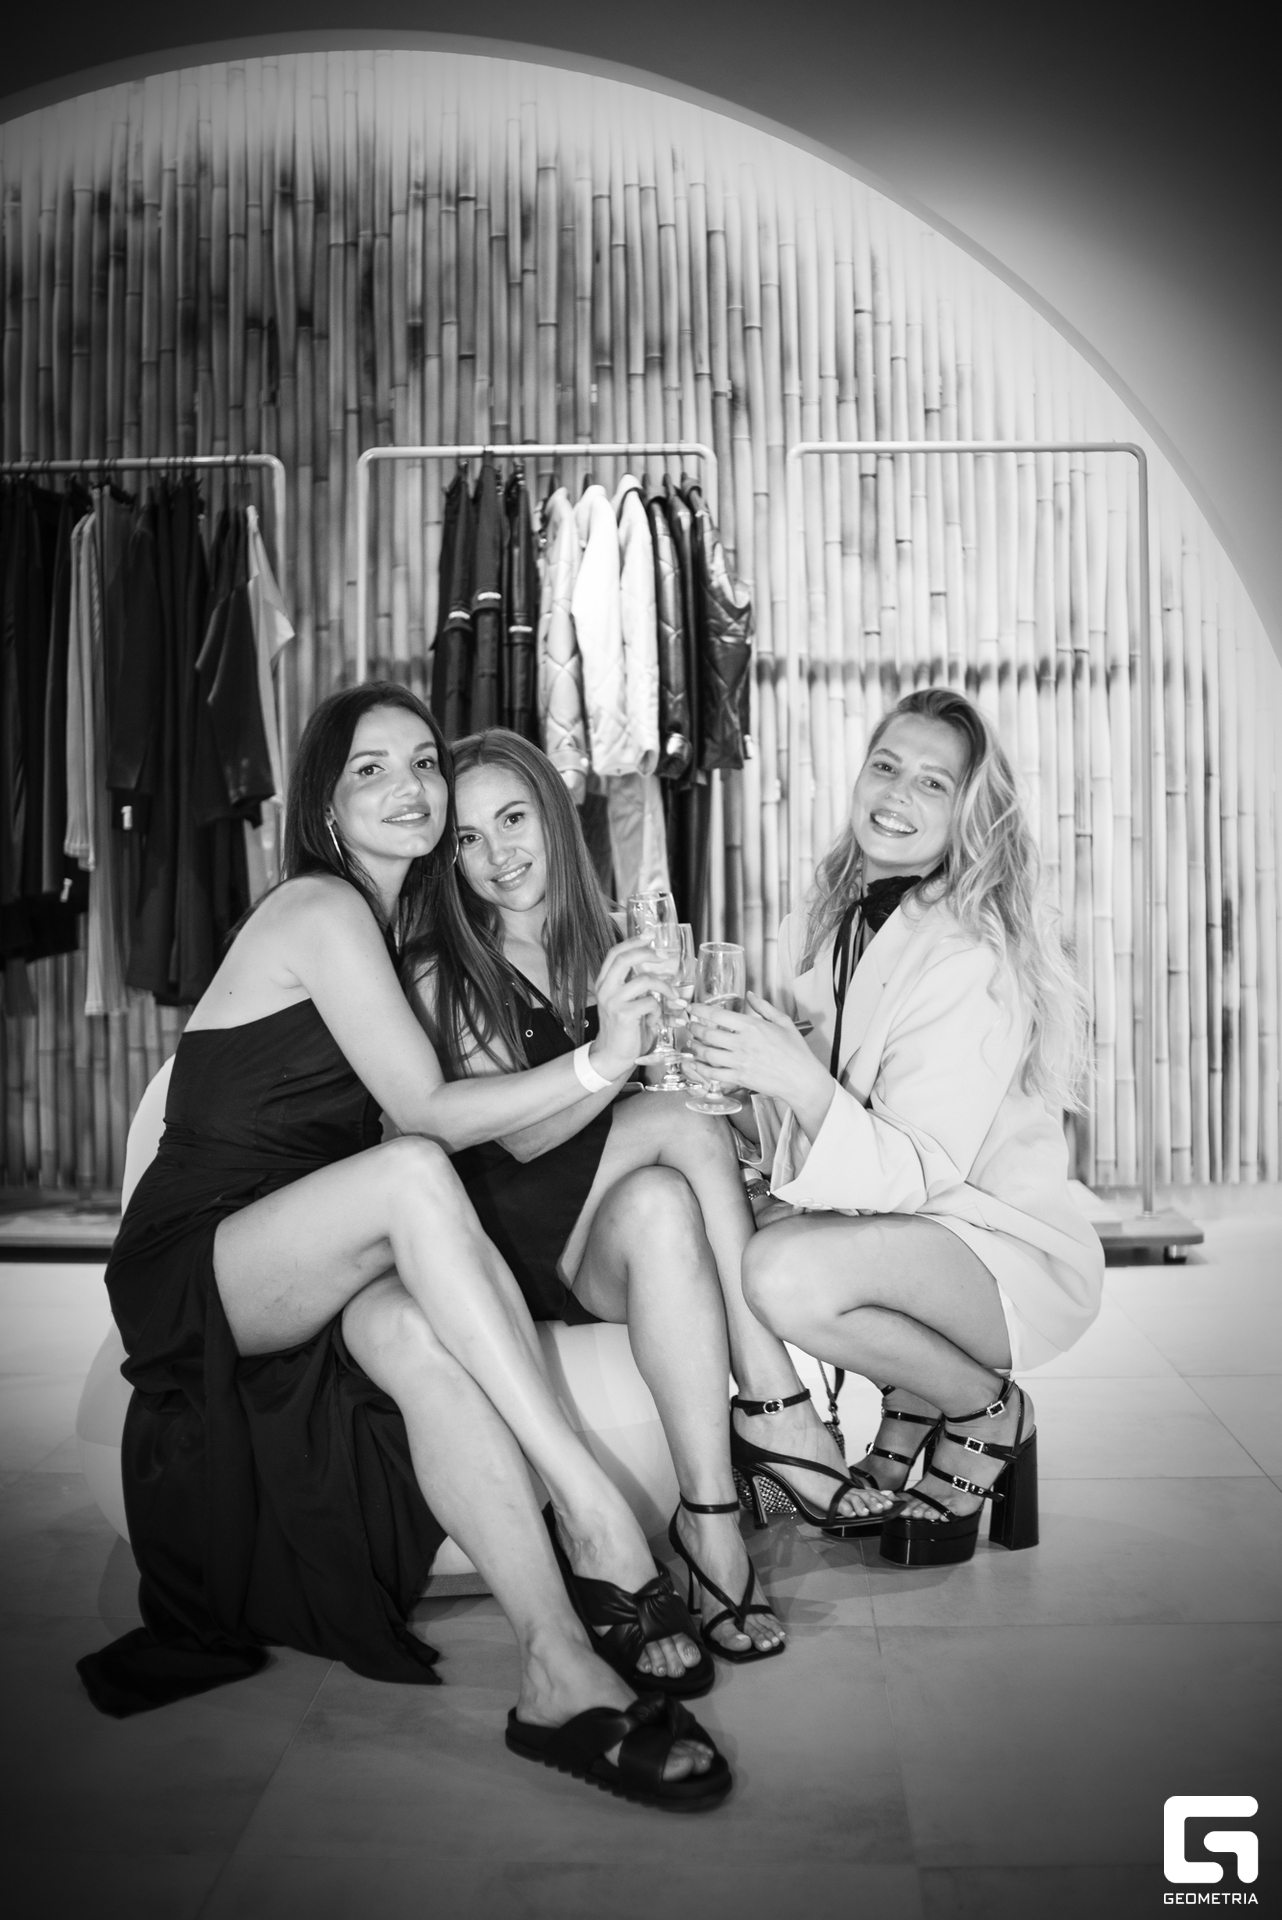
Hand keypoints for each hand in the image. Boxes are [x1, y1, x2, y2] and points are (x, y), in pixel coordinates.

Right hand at [590, 937, 670, 1078]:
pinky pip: (650, 1003)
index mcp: (605, 983)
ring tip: (674, 998)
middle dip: (647, 953)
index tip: (650, 934)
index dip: (633, 941)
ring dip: (665, 988)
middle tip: (664, 956)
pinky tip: (661, 1021)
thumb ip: (638, 987)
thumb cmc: (625, 1029)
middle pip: (624, 958)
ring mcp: (613, 1001)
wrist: (613, 1056)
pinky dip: (660, 1011)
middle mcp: (606, 989)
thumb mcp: (629, 1003)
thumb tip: (663, 971)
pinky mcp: (623, 1015)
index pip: (615, 953)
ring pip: (644, 980)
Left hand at [687, 990, 832, 1114]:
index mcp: (752, 1026)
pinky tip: (696, 1065)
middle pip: (708, 1034)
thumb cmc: (796, 1051)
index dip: (700, 1010)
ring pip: (707, 1054)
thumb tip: (750, 994)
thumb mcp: (783, 1022)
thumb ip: (764, 1007)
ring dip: (695, 1048)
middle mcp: (742, 1043)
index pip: (718, 1015)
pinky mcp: (739, 1078)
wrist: (802, 1079)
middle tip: (690, 1026)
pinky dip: (701, 1069)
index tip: (692, 1008)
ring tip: (692, 1043)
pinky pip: (713, 1074)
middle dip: (694, 1029)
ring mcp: (739, 1062)